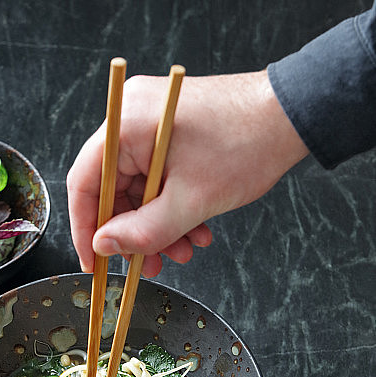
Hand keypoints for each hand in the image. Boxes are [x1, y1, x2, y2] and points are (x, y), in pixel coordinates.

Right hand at [67, 69, 308, 276]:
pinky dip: (171, 204)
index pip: (84, 183)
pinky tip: (194, 228)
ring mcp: (150, 119)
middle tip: (148, 263)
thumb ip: (142, 231)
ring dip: (157, 223)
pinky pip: (156, 173)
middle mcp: (132, 116)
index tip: (95, 261)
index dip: (86, 228)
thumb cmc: (246, 145)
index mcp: (126, 125)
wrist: (293, 114)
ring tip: (183, 249)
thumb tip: (104, 246)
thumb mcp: (190, 203)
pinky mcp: (169, 127)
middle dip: (134, 231)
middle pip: (111, 187)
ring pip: (137, 185)